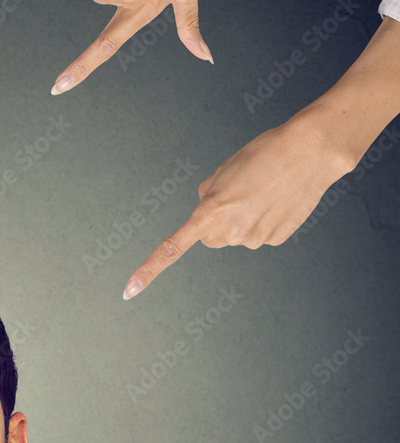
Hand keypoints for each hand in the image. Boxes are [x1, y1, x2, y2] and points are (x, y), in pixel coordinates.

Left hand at [121, 117, 353, 297]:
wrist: (313, 151)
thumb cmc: (265, 153)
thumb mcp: (223, 170)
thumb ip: (208, 195)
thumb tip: (208, 209)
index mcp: (208, 214)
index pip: (171, 249)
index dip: (148, 270)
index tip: (129, 291)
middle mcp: (229, 233)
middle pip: (210, 238)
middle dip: (216, 223)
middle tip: (236, 196)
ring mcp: (254, 240)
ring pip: (237, 236)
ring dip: (244, 220)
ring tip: (263, 191)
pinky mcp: (275, 240)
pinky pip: (260, 235)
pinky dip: (265, 221)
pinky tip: (277, 200)